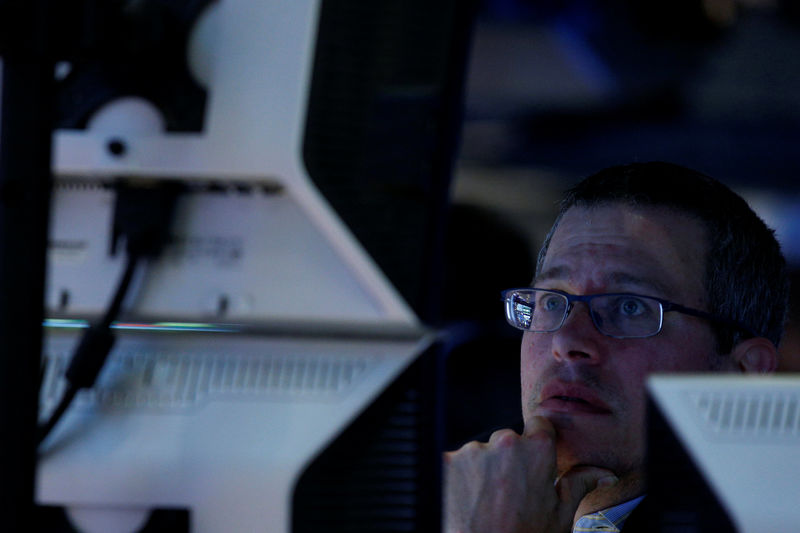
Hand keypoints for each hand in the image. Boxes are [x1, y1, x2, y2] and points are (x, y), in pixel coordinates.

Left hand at [443, 416, 616, 532]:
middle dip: (505, 462)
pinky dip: (455, 481)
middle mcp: (503, 442)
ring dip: (478, 472)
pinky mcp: (444, 462)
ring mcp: (471, 451)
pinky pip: (451, 464)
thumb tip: (603, 474)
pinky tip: (464, 503)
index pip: (539, 426)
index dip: (536, 443)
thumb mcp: (559, 517)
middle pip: (504, 441)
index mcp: (536, 450)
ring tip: (483, 504)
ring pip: (476, 454)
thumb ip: (579, 485)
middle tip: (505, 495)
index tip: (531, 459)